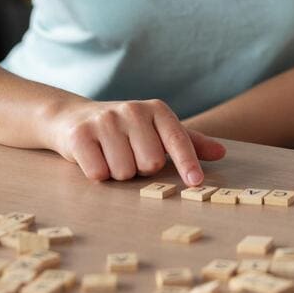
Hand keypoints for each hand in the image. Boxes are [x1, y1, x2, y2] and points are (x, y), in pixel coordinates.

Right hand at [41, 98, 225, 183]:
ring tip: (111, 156)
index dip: (187, 163)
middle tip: (129, 155)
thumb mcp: (156, 130)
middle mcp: (132, 110)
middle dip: (140, 169)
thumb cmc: (124, 130)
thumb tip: (221, 152)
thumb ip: (188, 142)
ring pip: (124, 172)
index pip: (177, 139)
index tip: (196, 183)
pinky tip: (94, 158)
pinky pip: (99, 173)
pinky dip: (98, 174)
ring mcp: (105, 120)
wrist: (73, 117)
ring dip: (119, 173)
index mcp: (156, 110)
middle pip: (150, 163)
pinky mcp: (81, 135)